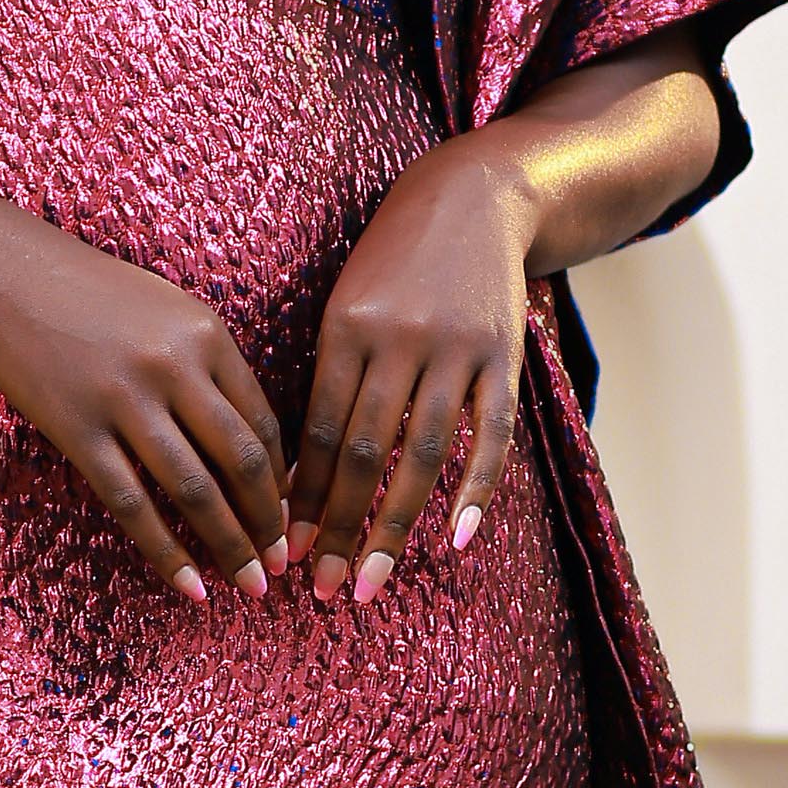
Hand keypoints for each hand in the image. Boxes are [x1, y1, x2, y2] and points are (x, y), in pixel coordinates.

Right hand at [0, 199, 286, 602]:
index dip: (282, 481)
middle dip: (269, 523)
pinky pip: (132, 503)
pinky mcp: (79, 429)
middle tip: (284, 566)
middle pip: (241, 462)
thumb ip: (207, 364)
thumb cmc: (89, 292)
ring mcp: (126, 400)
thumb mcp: (167, 311)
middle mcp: (175, 369)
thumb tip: (244, 436)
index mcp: (207, 337)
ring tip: (251, 585)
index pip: (264, 423)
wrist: (4, 274)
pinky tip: (188, 585)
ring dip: (230, 547)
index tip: (289, 519)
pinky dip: (166, 552)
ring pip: (194, 490)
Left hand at [289, 140, 535, 600]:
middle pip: (364, 450)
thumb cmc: (391, 265)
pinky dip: (474, 491)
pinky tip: (455, 541)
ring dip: (395, 525)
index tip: (283, 550)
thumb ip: (329, 379)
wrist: (472, 199)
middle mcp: (399, 339)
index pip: (317, 429)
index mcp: (345, 327)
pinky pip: (491, 435)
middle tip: (321, 587)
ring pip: (422, 452)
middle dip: (338, 525)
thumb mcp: (345, 305)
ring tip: (371, 579)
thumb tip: (296, 473)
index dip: (301, 495)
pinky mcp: (504, 356)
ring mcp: (456, 349)